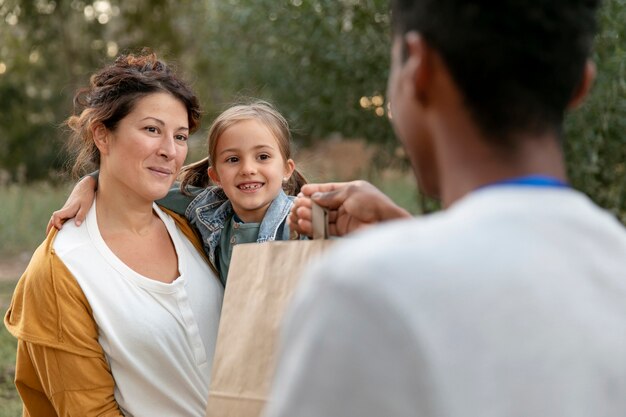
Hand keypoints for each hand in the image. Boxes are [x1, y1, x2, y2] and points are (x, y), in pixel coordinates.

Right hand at [46, 176, 96, 233]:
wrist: (85, 186)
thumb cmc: (86, 196)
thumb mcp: (86, 206)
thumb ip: (81, 215)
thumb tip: (77, 225)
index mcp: (67, 209)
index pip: (56, 216)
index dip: (56, 223)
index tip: (60, 228)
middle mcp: (64, 209)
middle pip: (53, 219)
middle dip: (50, 227)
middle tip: (48, 237)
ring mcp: (66, 209)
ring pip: (55, 218)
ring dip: (53, 225)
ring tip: (51, 234)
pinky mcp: (68, 209)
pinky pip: (60, 216)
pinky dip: (57, 222)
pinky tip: (60, 227)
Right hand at [288, 180, 410, 236]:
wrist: (385, 223)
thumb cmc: (372, 203)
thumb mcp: (350, 192)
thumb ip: (330, 196)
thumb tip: (313, 197)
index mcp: (349, 191)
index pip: (328, 190)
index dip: (315, 190)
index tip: (302, 192)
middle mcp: (346, 204)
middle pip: (322, 204)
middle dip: (308, 204)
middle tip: (297, 205)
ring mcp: (344, 219)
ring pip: (321, 217)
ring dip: (308, 216)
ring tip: (298, 214)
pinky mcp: (342, 232)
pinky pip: (324, 229)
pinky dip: (313, 226)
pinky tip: (303, 223)